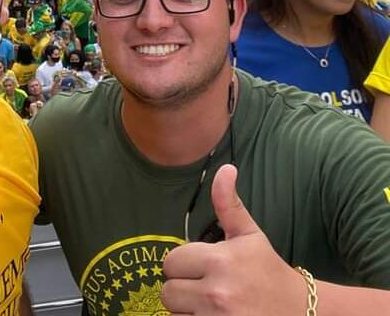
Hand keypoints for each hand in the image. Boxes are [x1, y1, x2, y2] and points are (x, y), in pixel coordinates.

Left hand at [162, 165, 306, 315]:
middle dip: (183, 289)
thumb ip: (228, 204)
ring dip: (187, 310)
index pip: (171, 262)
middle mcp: (216, 293)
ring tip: (210, 306)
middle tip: (205, 288)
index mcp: (220, 261)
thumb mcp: (250, 236)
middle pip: (168, 291)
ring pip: (174, 313)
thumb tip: (226, 168)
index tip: (201, 268)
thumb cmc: (268, 272)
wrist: (301, 314)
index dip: (183, 265)